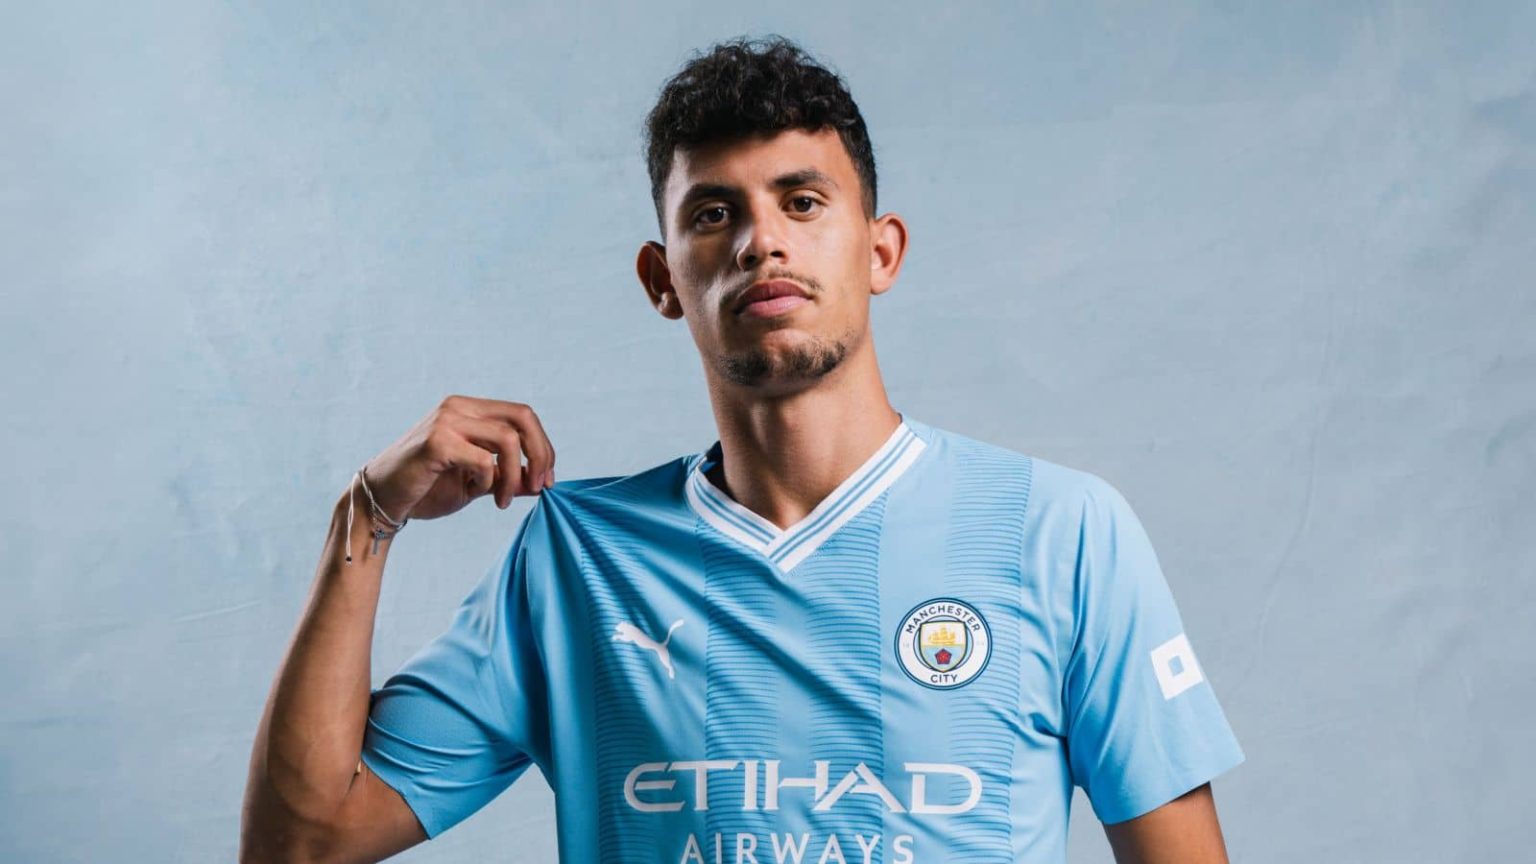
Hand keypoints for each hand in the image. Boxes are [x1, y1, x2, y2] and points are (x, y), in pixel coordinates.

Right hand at [357, 395, 556, 521]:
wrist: (382, 501)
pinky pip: (483, 459)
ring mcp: (446, 420)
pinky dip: (489, 480)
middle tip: (539, 486)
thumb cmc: (427, 489)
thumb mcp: (478, 483)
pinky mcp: (436, 441)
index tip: (545, 479)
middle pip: (523, 417)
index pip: (523, 415)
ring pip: (507, 438)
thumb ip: (508, 478)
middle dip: (540, 454)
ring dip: (514, 475)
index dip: (542, 446)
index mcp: (469, 409)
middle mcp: (458, 407)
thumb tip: (543, 483)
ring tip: (502, 501)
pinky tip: (476, 492)